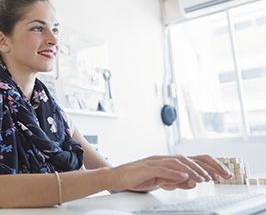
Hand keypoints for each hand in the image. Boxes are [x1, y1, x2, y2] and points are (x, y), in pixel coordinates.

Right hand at [107, 154, 232, 192]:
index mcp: (168, 161)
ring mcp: (155, 162)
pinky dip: (174, 172)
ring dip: (193, 170)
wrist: (117, 177)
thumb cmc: (137, 178)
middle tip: (221, 176)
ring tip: (204, 178)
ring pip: (178, 163)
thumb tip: (192, 182)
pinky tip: (184, 176)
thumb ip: (176, 181)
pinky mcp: (146, 167)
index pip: (193, 160)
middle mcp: (163, 158)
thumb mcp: (161, 182)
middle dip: (208, 166)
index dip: (210, 165)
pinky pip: (162, 169)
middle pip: (189, 158)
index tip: (224, 174)